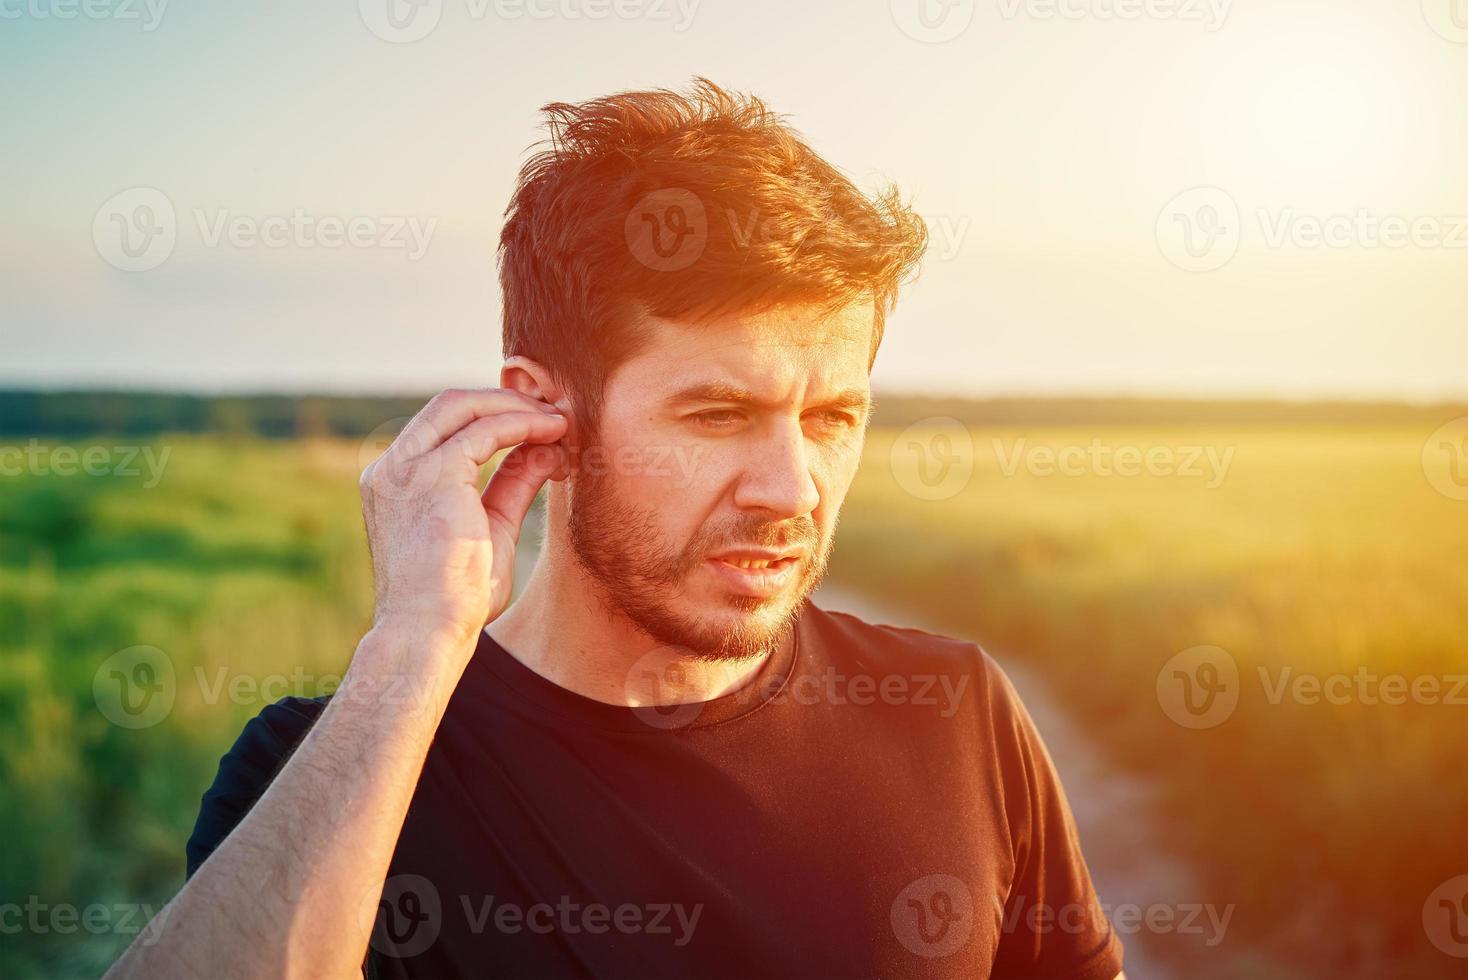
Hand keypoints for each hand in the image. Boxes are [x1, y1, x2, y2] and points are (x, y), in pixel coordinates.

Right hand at [358, 387, 569, 648]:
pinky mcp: (433, 475)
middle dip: (505, 400)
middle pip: (450, 404)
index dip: (490, 415)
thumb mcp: (491, 528)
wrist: (427, 633)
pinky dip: (522, 425)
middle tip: (553, 412)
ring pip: (465, 407)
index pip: (442, 425)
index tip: (537, 424)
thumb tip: (545, 450)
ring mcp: (406, 468)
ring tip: (560, 420)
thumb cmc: (455, 598)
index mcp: (394, 480)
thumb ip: (512, 485)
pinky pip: (485, 431)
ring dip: (518, 408)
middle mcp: (392, 467)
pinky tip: (553, 433)